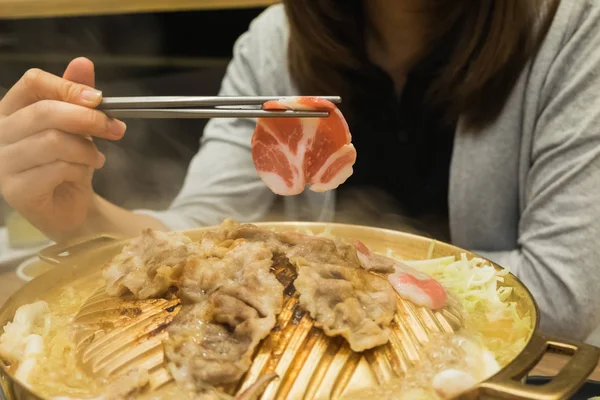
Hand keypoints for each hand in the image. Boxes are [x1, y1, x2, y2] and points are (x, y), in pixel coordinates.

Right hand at [0, 57, 126, 238]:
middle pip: (44, 112)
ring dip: (85, 150)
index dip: (68, 87)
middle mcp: (0, 133)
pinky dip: (79, 170)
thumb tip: (83, 62)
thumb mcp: (78, 127)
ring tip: (96, 158)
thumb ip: (76, 96)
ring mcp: (4, 162)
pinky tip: (83, 174)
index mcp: (12, 110)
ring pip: (53, 142)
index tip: (99, 99)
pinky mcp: (16, 189)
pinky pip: (56, 169)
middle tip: (115, 128)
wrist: (70, 208)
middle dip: (87, 118)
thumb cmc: (69, 164)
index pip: (32, 83)